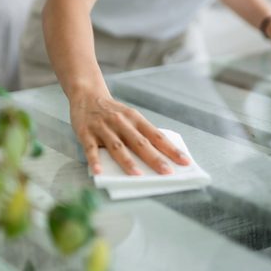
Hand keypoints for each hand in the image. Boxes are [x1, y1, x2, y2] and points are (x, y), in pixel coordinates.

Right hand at [69, 91, 190, 175]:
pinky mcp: (86, 133)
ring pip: (117, 146)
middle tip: (167, 172)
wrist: (86, 95)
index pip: (156, 136)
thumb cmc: (112, 111)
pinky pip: (90, 149)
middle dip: (154, 158)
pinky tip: (99, 172)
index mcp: (135, 119)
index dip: (171, 149)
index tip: (184, 161)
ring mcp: (103, 128)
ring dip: (128, 161)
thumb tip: (158, 155)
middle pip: (140, 142)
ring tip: (138, 175)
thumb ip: (140, 133)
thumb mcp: (129, 117)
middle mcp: (121, 122)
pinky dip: (95, 161)